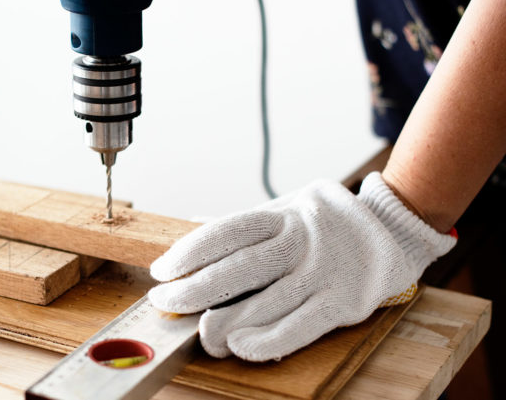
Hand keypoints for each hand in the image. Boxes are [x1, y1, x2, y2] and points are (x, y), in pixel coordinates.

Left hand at [148, 172, 455, 361]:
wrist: (392, 227)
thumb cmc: (326, 222)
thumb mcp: (286, 208)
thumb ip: (245, 223)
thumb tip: (195, 225)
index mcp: (282, 214)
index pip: (225, 233)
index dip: (188, 252)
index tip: (162, 270)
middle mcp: (300, 240)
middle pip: (236, 270)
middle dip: (192, 291)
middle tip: (165, 303)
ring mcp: (323, 272)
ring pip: (263, 304)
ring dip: (222, 324)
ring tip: (198, 333)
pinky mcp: (344, 302)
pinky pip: (299, 327)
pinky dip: (265, 341)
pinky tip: (239, 346)